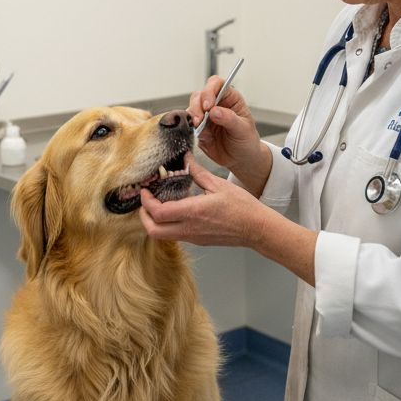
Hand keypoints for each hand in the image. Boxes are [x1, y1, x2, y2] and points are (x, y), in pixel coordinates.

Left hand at [139, 154, 267, 247]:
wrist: (256, 228)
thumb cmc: (242, 207)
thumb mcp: (218, 184)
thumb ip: (197, 172)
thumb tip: (185, 159)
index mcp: (193, 212)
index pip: (158, 213)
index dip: (146, 202)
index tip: (145, 190)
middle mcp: (190, 228)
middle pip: (153, 231)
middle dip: (144, 216)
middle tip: (146, 201)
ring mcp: (193, 237)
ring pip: (163, 235)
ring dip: (155, 222)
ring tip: (158, 205)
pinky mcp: (199, 240)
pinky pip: (176, 235)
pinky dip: (168, 224)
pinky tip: (175, 210)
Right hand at [188, 77, 266, 183]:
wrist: (240, 159)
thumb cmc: (247, 141)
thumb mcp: (243, 130)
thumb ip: (230, 119)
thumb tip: (215, 111)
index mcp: (230, 98)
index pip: (216, 84)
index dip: (209, 91)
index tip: (208, 105)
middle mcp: (216, 104)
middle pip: (199, 95)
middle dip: (197, 106)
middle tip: (199, 119)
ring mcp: (205, 116)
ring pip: (191, 108)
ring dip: (192, 117)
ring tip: (198, 127)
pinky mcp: (198, 128)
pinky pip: (188, 124)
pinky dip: (190, 128)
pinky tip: (200, 135)